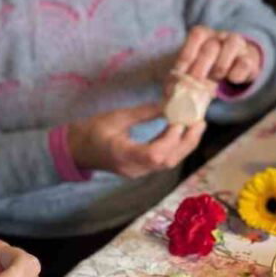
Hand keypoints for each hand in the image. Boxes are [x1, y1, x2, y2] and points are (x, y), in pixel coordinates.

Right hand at [67, 102, 204, 177]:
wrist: (75, 151)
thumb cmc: (90, 131)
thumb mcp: (115, 117)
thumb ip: (143, 113)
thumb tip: (169, 104)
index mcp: (123, 155)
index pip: (155, 154)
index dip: (172, 139)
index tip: (180, 120)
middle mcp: (133, 168)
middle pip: (167, 161)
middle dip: (187, 142)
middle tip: (200, 121)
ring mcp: (137, 172)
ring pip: (168, 163)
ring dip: (184, 145)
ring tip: (196, 125)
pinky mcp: (140, 170)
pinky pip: (162, 162)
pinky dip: (175, 147)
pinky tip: (181, 133)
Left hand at [173, 26, 261, 86]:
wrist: (235, 67)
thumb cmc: (206, 69)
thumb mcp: (192, 71)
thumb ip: (180, 81)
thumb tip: (164, 103)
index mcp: (204, 35)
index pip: (196, 35)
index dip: (188, 54)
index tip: (181, 73)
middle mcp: (221, 35)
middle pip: (212, 45)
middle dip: (202, 66)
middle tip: (196, 83)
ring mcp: (238, 44)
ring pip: (232, 45)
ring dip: (220, 66)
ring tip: (214, 80)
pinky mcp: (251, 58)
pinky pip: (246, 62)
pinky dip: (237, 73)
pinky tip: (230, 80)